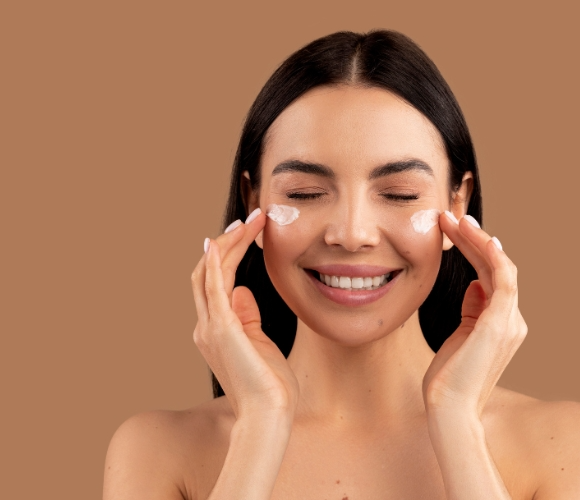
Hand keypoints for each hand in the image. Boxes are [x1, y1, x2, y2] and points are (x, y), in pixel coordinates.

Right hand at [191, 211, 298, 420]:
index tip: (246, 232)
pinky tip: (224, 242)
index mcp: (215, 330)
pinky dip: (215, 262)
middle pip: (206, 272)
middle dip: (226, 242)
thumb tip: (244, 291)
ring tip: (250, 222)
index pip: (214, 283)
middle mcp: (206, 327)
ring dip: (227, 243)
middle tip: (250, 218)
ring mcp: (210, 328)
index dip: (225, 254)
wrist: (269, 413)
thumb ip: (248, 318)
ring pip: (208, 273)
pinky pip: (213, 287)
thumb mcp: (260, 344)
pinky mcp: (222, 329)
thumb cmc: (270, 384)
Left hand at [422, 213, 526, 417]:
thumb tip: (475, 285)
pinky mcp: (500, 324)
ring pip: (500, 267)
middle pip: (497, 268)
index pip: (492, 276)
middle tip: (452, 217)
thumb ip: (472, 310)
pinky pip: (503, 279)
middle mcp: (513, 320)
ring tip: (455, 221)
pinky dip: (492, 255)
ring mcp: (510, 322)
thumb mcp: (460, 336)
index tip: (454, 230)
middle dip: (474, 239)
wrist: (449, 408)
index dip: (475, 250)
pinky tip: (476, 237)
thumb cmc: (449, 377)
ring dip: (478, 240)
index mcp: (503, 323)